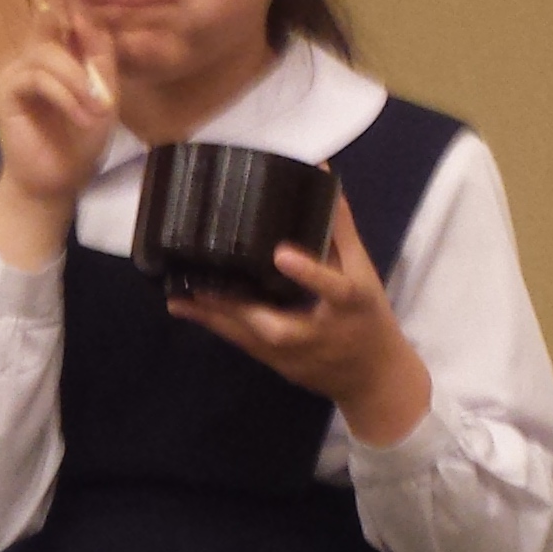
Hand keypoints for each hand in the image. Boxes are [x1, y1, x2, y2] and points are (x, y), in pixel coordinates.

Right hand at [0, 0, 117, 269]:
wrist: (55, 182)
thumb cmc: (79, 138)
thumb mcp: (102, 92)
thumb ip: (99, 55)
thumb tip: (93, 18)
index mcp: (59, 47)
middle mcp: (33, 49)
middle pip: (44, 2)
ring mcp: (16, 67)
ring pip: (51, 51)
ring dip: (79, 81)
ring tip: (96, 110)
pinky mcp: (8, 89)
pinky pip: (40, 76)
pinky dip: (67, 94)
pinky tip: (81, 116)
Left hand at [166, 202, 433, 443]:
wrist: (374, 377)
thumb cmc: (368, 315)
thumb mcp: (363, 270)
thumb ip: (339, 226)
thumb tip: (321, 174)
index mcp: (349, 303)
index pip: (330, 287)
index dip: (308, 273)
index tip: (281, 253)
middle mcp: (320, 332)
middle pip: (277, 324)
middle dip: (236, 307)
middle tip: (199, 285)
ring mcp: (298, 355)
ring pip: (252, 339)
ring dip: (213, 319)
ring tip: (178, 299)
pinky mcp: (279, 366)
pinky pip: (246, 346)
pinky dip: (218, 328)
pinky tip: (190, 311)